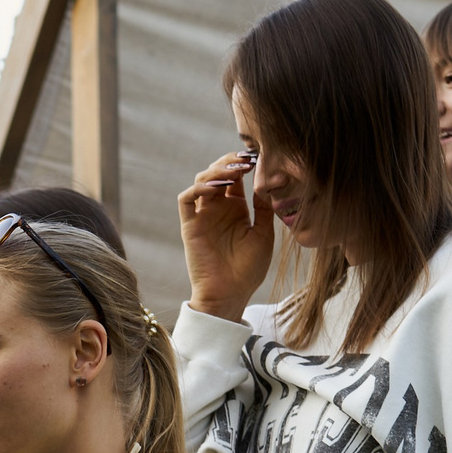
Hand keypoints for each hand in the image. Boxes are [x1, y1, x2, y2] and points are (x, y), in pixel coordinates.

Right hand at [179, 150, 274, 320]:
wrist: (230, 295)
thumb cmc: (248, 270)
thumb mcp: (263, 233)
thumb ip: (263, 207)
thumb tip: (266, 181)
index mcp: (235, 209)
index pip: (235, 176)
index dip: (244, 163)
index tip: (259, 157)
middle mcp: (217, 209)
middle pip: (216, 172)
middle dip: (229, 161)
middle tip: (246, 159)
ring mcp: (202, 216)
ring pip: (201, 180)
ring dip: (216, 171)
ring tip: (235, 171)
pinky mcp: (189, 226)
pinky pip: (186, 199)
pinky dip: (198, 188)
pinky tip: (217, 187)